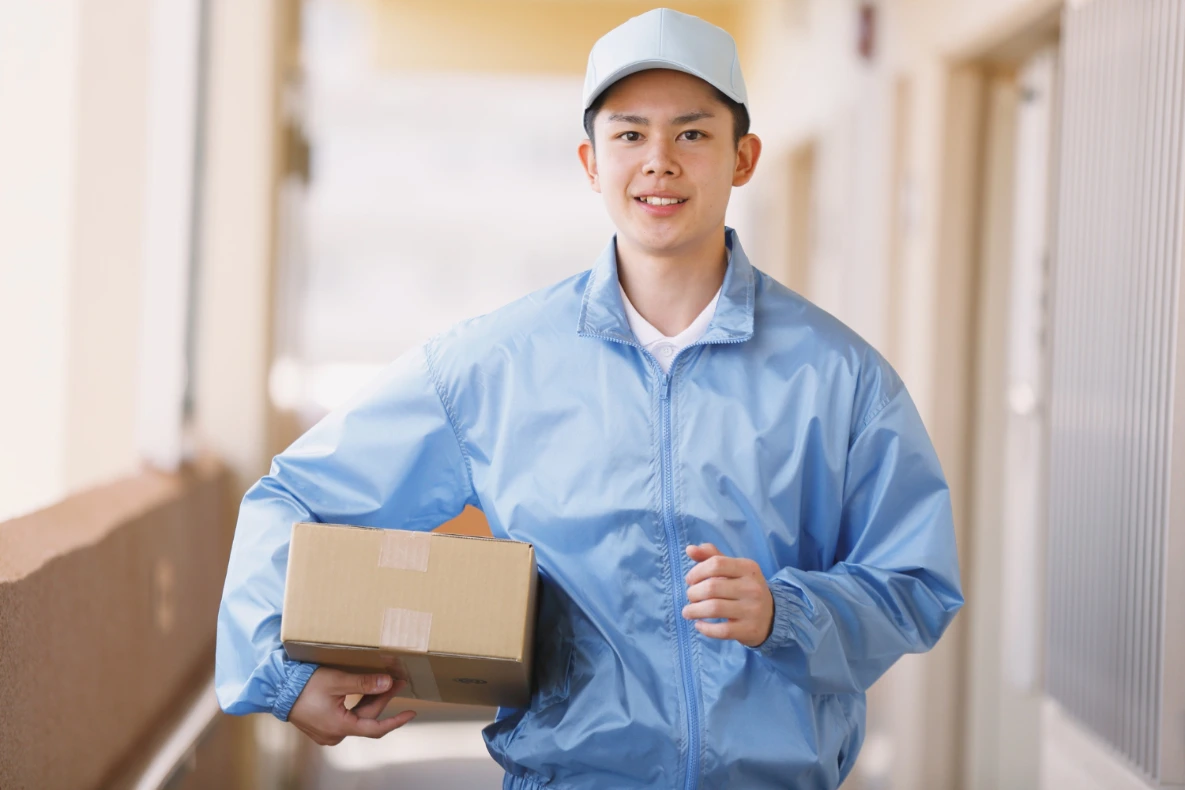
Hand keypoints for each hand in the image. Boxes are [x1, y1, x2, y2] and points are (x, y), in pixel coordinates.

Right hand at [288, 668, 416, 745]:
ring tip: (385, 681)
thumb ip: (364, 683)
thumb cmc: (304, 685)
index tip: (411, 713)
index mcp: (340, 727)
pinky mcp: (322, 726)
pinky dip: (357, 703)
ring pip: (356, 716)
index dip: (395, 721)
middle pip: (366, 717)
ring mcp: (327, 732)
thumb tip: (388, 683)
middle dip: (383, 698)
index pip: (376, 728)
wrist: (276, 690)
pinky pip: (346, 716)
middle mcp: (335, 734)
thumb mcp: (337, 681)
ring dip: (371, 700)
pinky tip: (365, 690)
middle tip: (397, 680)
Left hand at [682, 543, 773, 647]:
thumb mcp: (733, 569)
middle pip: (712, 587)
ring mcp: (752, 609)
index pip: (716, 564)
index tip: (690, 580)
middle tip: (691, 597)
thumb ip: (711, 556)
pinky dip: (705, 628)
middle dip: (693, 593)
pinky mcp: (749, 629)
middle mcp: (752, 587)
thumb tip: (690, 549)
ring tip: (688, 611)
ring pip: (714, 608)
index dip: (696, 571)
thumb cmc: (744, 588)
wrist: (771, 616)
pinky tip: (699, 625)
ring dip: (694, 611)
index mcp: (748, 568)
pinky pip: (721, 630)